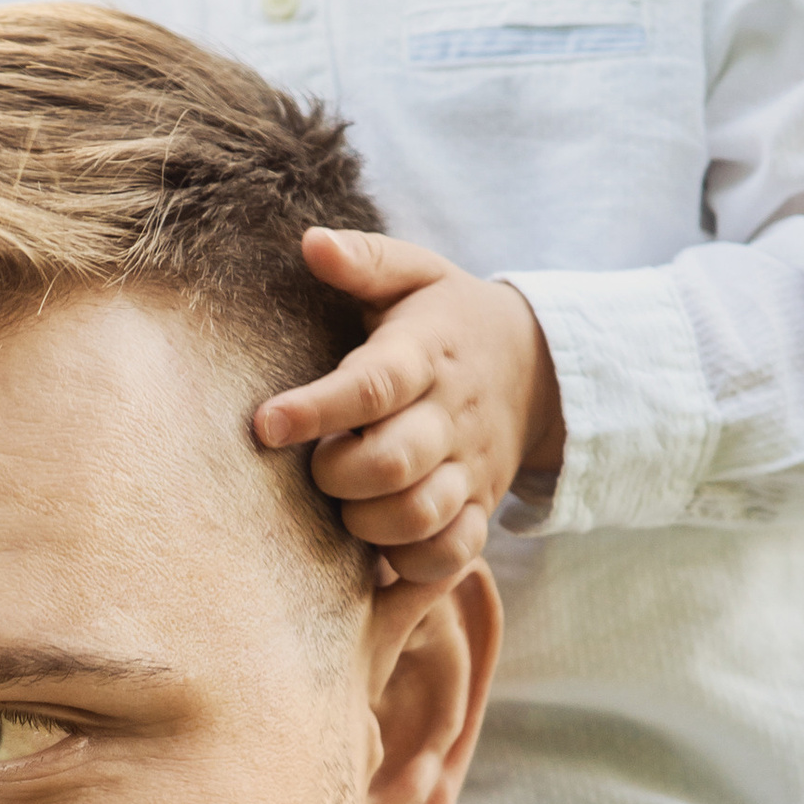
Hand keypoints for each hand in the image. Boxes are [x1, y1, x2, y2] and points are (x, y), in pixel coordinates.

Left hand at [257, 229, 563, 587]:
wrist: (538, 366)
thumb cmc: (446, 320)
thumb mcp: (415, 274)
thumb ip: (364, 259)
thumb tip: (311, 242)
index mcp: (426, 355)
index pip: (372, 386)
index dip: (316, 410)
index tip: (265, 424)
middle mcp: (450, 416)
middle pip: (392, 463)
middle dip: (337, 474)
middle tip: (316, 464)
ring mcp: (470, 469)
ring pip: (419, 516)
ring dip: (366, 521)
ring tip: (344, 502)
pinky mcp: (481, 508)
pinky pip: (451, 554)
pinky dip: (410, 560)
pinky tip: (379, 540)